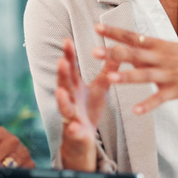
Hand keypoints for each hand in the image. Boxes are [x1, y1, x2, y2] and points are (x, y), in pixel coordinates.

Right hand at [55, 38, 118, 171]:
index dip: (69, 56)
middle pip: (64, 85)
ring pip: (64, 107)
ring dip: (61, 100)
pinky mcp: (75, 132)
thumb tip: (118, 50)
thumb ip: (107, 71)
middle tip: (62, 61)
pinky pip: (73, 131)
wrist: (83, 138)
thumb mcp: (101, 88)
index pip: (71, 69)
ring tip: (60, 91)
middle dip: (62, 74)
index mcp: (75, 87)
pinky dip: (73, 129)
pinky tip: (75, 127)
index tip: (67, 40)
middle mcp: (69, 99)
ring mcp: (70, 116)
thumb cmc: (89, 109)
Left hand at [93, 23, 177, 114]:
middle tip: (94, 52)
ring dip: (126, 76)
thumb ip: (142, 50)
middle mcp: (160, 58)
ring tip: (109, 78)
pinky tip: (135, 110)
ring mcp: (167, 74)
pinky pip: (159, 98)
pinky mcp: (174, 91)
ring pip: (144, 75)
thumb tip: (119, 45)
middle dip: (114, 53)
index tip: (97, 28)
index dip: (114, 33)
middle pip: (134, 54)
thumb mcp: (165, 48)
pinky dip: (148, 105)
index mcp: (157, 45)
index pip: (131, 37)